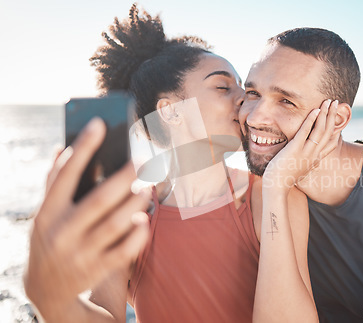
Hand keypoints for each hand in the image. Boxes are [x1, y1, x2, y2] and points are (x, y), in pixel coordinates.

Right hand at [24, 118, 150, 315]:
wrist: (47, 287)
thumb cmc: (52, 235)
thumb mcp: (45, 212)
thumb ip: (55, 181)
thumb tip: (63, 146)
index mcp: (46, 212)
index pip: (64, 175)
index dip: (82, 148)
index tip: (100, 123)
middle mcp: (62, 232)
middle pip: (99, 200)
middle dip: (124, 177)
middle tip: (143, 160)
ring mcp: (80, 253)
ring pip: (116, 224)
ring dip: (136, 202)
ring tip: (148, 185)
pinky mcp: (98, 269)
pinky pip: (124, 251)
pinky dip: (137, 233)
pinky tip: (144, 218)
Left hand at [263, 99, 339, 189]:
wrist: (276, 188)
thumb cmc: (284, 180)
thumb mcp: (298, 170)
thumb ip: (303, 162)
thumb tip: (304, 161)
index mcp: (315, 159)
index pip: (331, 143)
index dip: (336, 128)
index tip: (338, 117)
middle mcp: (314, 155)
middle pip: (329, 132)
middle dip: (333, 115)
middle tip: (336, 102)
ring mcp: (306, 152)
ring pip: (321, 130)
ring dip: (325, 114)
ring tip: (329, 101)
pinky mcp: (295, 150)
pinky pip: (306, 132)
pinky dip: (311, 120)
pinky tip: (315, 110)